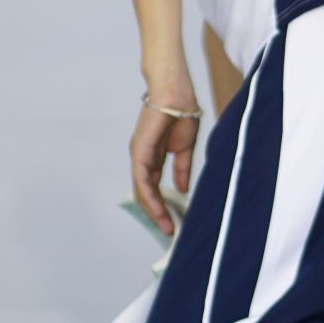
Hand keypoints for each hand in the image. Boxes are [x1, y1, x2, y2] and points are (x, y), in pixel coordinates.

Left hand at [131, 88, 200, 235]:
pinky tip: (159, 210)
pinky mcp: (140, 151)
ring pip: (142, 190)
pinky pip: (142, 180)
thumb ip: (182, 169)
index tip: (174, 221)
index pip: (154, 187)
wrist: (176, 92)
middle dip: (157, 213)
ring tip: (165, 226)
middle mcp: (143, 158)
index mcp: (153, 156)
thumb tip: (183, 189)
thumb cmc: (181, 112)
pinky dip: (150, 197)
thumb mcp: (184, 147)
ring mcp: (139, 155)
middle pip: (146, 193)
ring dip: (154, 211)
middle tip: (169, 230)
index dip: (163, 205)